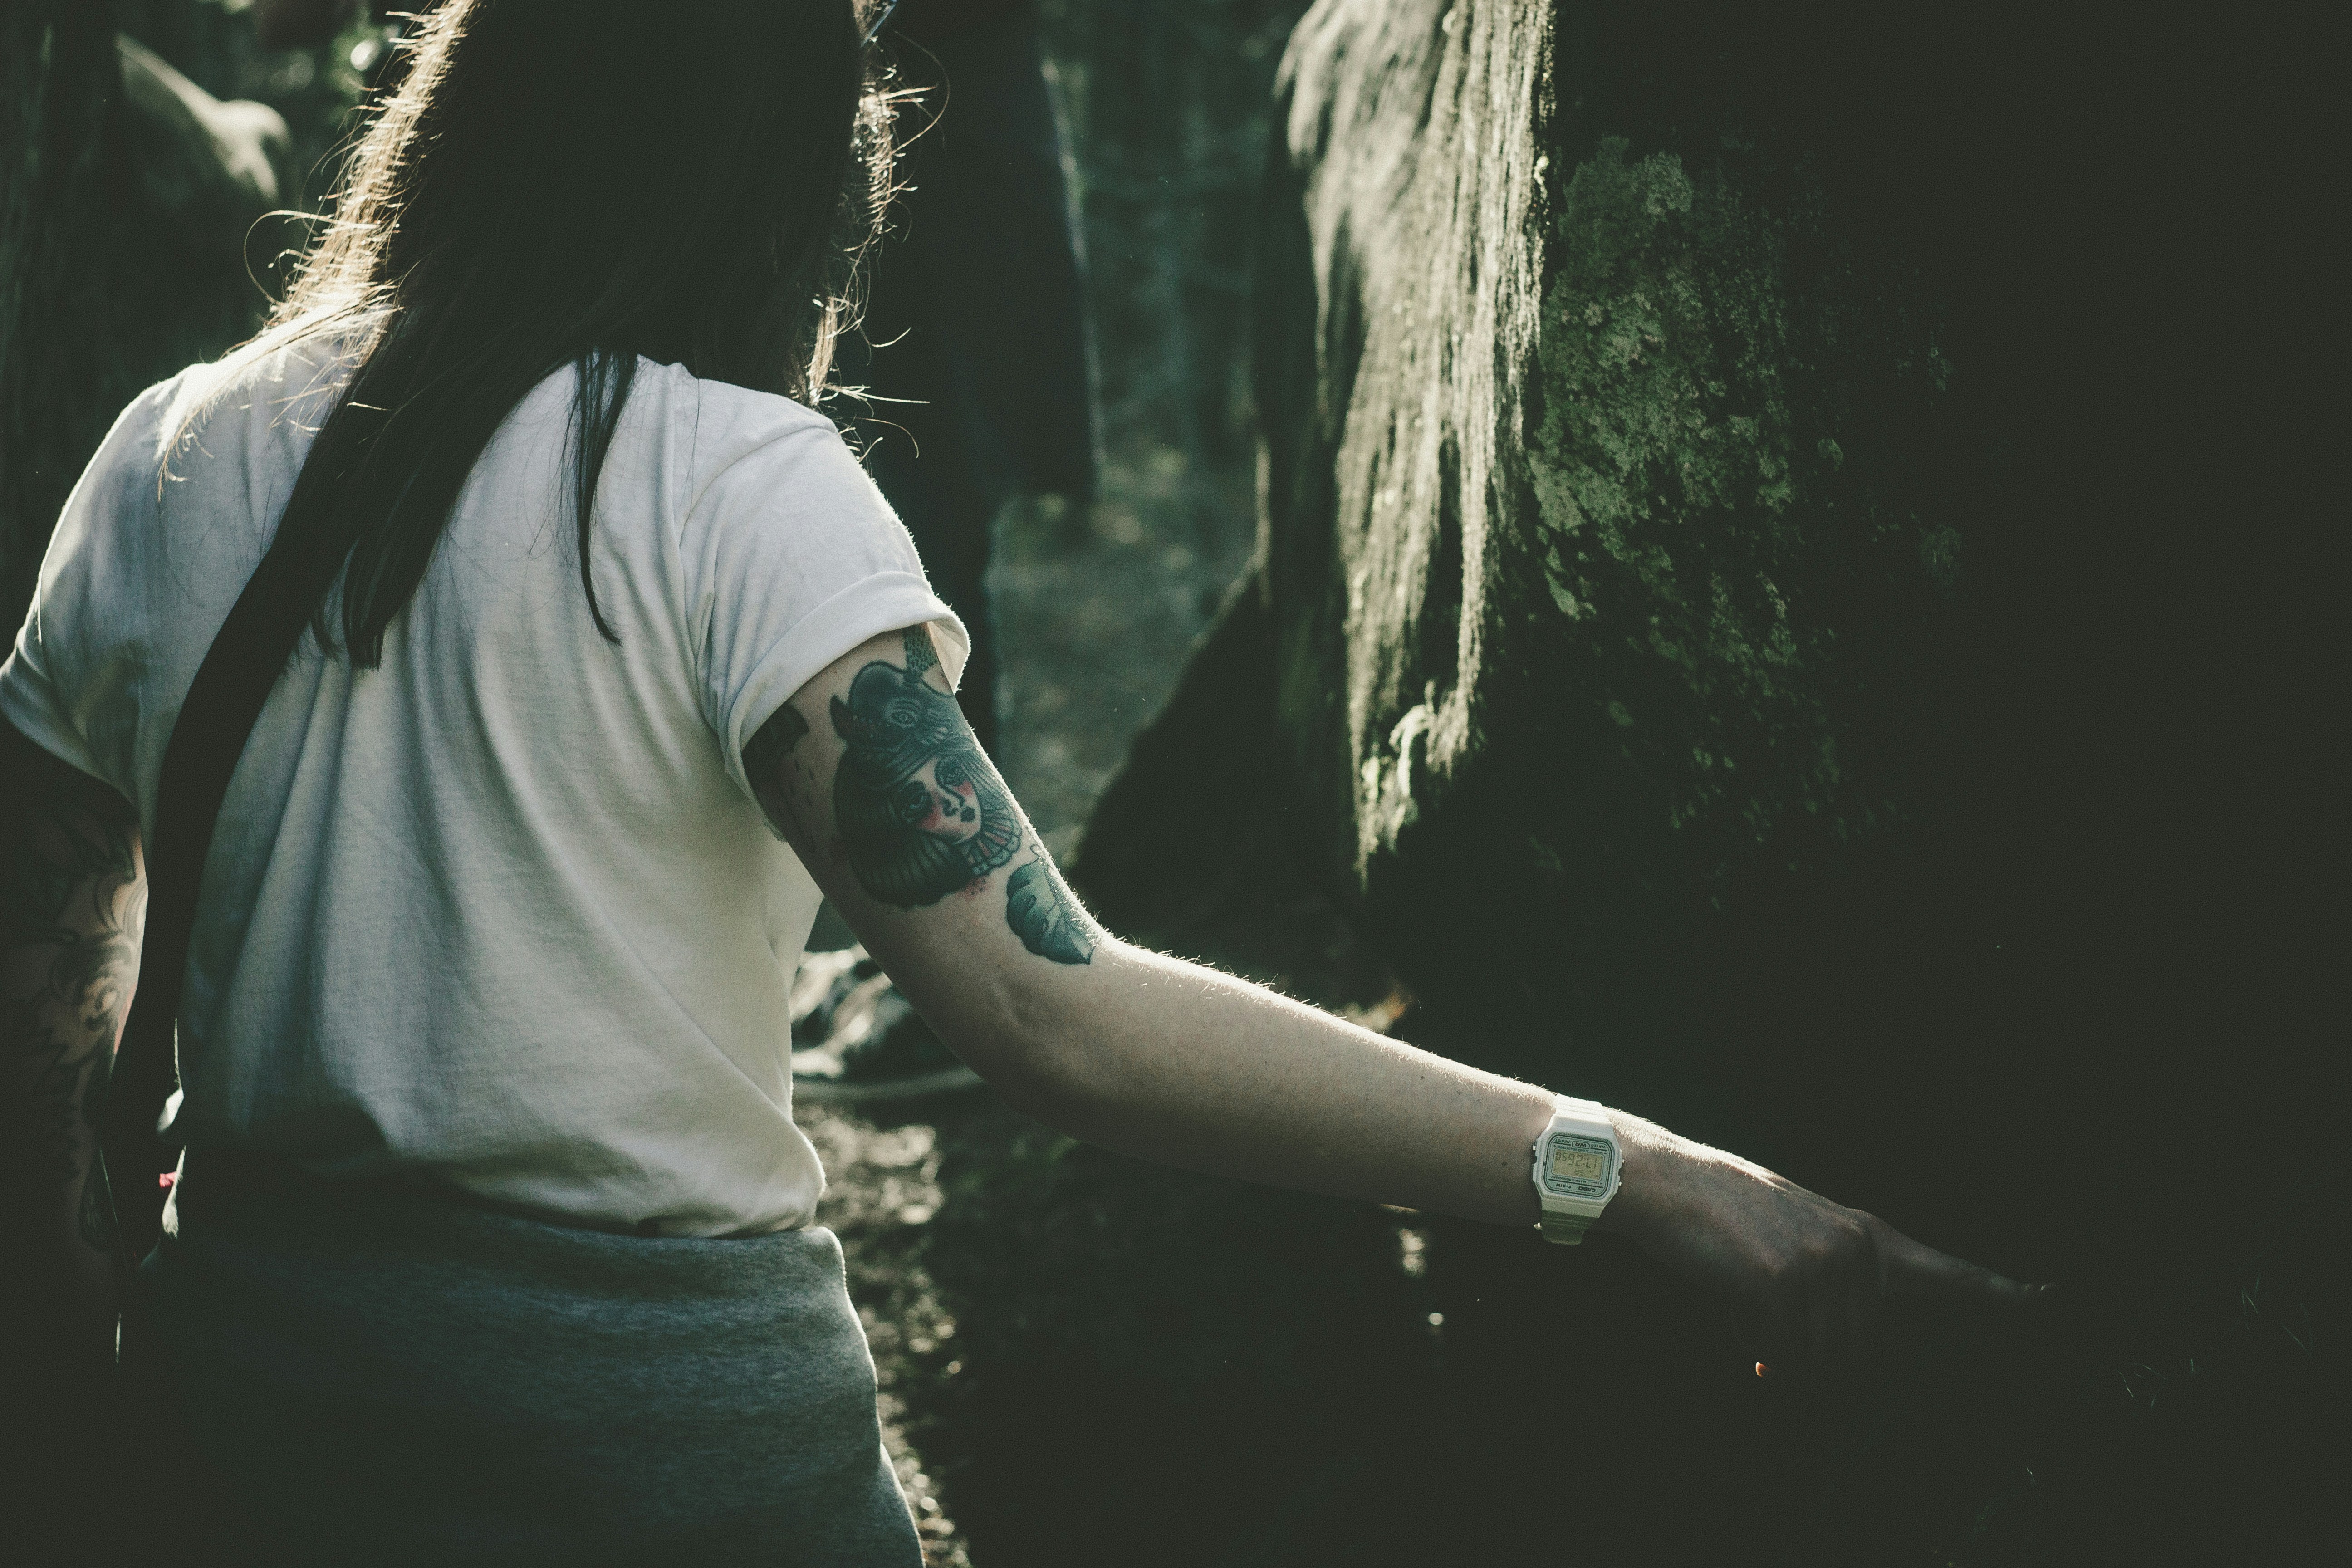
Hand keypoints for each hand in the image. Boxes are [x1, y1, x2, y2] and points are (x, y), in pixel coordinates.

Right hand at [1596, 1114, 2044, 1380]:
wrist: (1666, 1181)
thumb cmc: (1720, 1215)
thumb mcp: (1794, 1233)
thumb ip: (1834, 1285)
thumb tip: (1836, 1365)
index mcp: (1865, 1237)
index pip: (1945, 1272)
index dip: (1998, 1293)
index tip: (2048, 1297)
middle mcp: (1857, 1251)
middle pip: (1862, 1356)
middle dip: (1815, 1363)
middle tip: (1769, 1334)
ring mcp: (1823, 1267)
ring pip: (1823, 1365)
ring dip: (1783, 1361)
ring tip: (1748, 1313)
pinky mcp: (1783, 1285)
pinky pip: (1781, 1358)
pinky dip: (1755, 1351)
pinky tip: (1734, 1314)